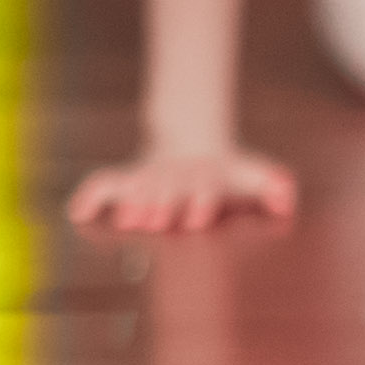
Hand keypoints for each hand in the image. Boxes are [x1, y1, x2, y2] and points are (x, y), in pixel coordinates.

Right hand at [67, 147, 292, 234]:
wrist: (194, 141)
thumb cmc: (227, 171)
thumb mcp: (253, 173)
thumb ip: (273, 185)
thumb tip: (287, 199)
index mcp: (204, 175)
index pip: (203, 189)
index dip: (200, 203)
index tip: (196, 221)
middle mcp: (174, 175)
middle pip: (166, 189)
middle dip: (160, 205)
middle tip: (153, 223)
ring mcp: (149, 175)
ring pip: (137, 187)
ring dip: (132, 204)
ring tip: (126, 221)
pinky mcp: (128, 179)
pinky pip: (104, 183)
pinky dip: (90, 196)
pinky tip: (77, 213)